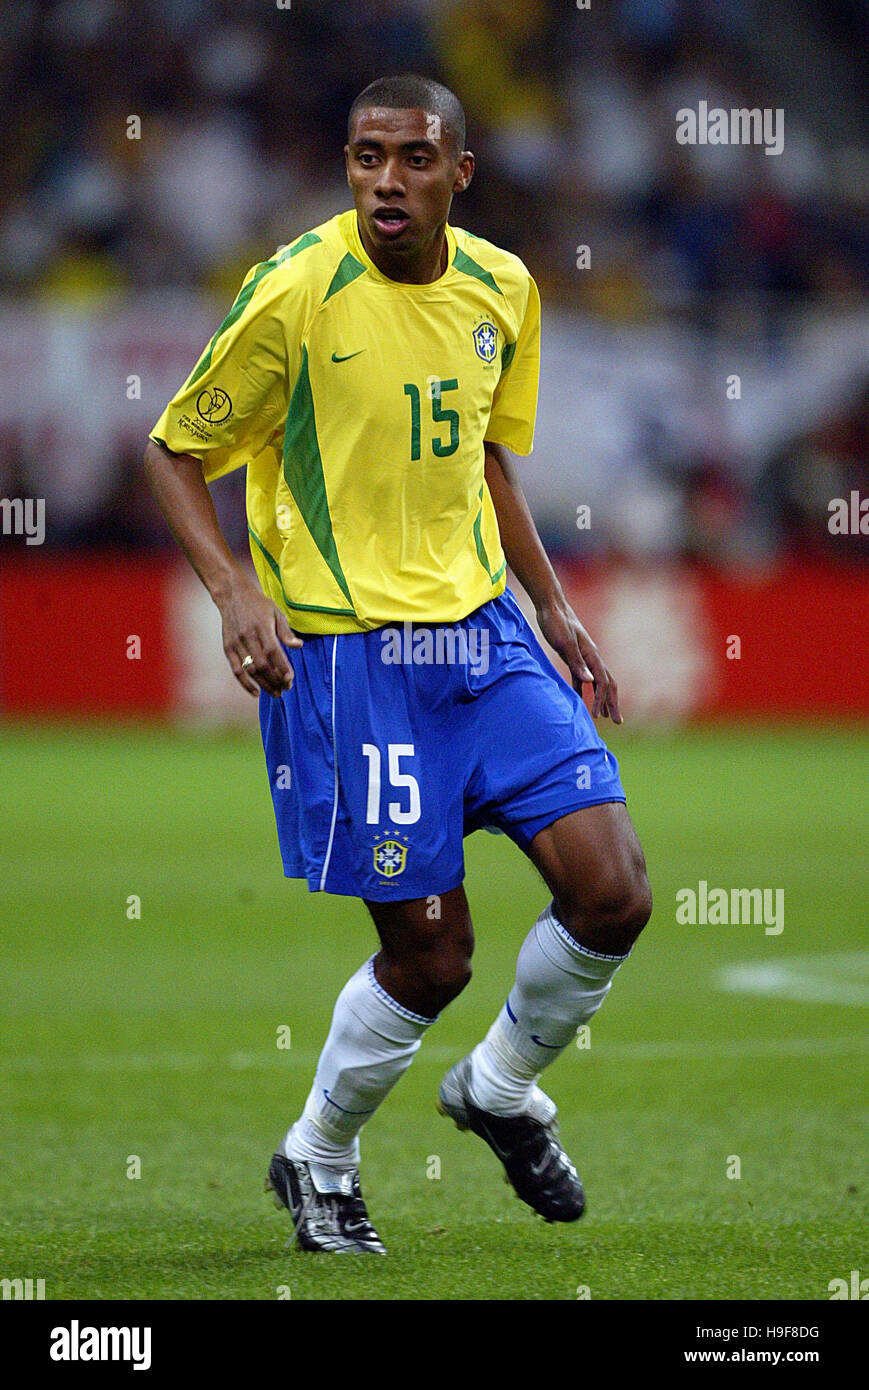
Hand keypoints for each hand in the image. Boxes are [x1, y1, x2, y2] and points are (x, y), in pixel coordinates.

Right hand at [215, 574, 302, 696]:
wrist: (232, 595)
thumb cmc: (258, 604)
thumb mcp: (276, 612)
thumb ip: (286, 632)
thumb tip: (299, 646)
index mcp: (261, 626)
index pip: (273, 651)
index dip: (282, 666)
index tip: (290, 678)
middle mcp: (247, 636)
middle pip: (262, 664)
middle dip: (275, 679)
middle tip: (286, 688)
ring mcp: (236, 643)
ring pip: (250, 670)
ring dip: (264, 684)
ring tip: (276, 693)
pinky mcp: (228, 648)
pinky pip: (236, 670)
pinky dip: (246, 683)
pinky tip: (256, 692)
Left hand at [536, 595, 620, 721]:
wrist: (550, 606)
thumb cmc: (556, 623)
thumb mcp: (565, 644)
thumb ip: (577, 663)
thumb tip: (591, 682)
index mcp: (591, 654)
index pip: (602, 682)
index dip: (601, 700)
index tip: (597, 716)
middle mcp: (591, 657)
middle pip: (607, 684)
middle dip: (612, 703)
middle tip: (617, 721)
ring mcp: (583, 657)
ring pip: (597, 682)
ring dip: (601, 699)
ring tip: (604, 715)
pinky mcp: (573, 656)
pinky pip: (582, 678)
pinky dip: (583, 690)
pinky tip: (580, 700)